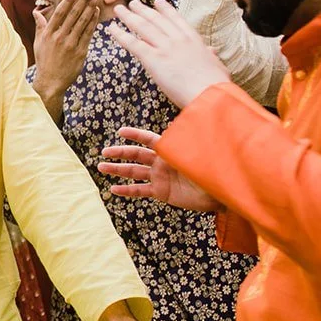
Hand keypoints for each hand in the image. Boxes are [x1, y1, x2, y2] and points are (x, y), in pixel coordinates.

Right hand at [32, 0, 101, 108]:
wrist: (51, 81)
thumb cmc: (44, 61)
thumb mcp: (38, 42)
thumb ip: (40, 26)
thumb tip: (36, 12)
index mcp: (48, 34)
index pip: (60, 13)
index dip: (69, 0)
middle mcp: (59, 37)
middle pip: (73, 15)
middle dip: (83, 0)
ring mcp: (71, 44)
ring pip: (83, 22)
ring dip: (91, 7)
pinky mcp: (80, 52)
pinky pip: (88, 33)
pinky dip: (93, 22)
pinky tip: (96, 12)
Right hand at [98, 127, 222, 212]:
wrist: (219, 195)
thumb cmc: (212, 171)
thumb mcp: (199, 155)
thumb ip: (184, 143)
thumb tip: (172, 126)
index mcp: (170, 151)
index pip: (149, 140)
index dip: (135, 135)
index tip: (120, 131)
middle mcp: (162, 163)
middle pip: (136, 155)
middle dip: (120, 153)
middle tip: (104, 152)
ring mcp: (160, 177)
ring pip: (134, 172)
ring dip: (117, 170)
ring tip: (101, 167)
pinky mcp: (161, 192)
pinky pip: (140, 190)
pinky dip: (126, 190)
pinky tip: (113, 189)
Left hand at [106, 0, 231, 108]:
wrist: (210, 93)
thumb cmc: (215, 84)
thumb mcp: (216, 65)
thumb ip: (210, 55)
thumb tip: (211, 50)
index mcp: (194, 40)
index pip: (176, 20)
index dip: (165, 10)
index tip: (157, 1)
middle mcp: (178, 39)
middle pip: (156, 20)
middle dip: (143, 10)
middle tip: (133, 3)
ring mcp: (165, 48)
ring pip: (143, 27)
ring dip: (129, 17)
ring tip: (119, 10)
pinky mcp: (153, 59)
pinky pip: (133, 44)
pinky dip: (120, 35)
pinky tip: (111, 29)